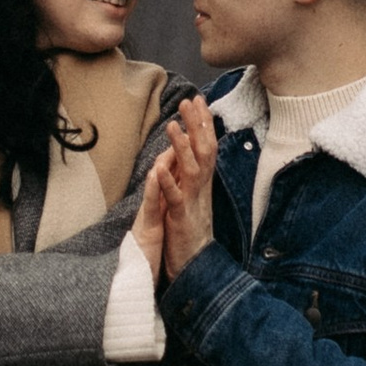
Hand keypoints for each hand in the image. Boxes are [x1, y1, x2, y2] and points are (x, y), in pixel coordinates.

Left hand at [135, 95, 217, 283]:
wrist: (196, 265)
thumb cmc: (190, 230)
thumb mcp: (192, 197)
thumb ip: (190, 174)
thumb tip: (189, 150)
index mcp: (202, 182)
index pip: (206, 146)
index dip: (203, 123)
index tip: (198, 100)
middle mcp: (201, 188)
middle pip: (204, 151)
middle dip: (197, 125)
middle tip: (190, 101)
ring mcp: (193, 203)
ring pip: (191, 170)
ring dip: (182, 147)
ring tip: (173, 125)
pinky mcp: (181, 219)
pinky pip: (175, 198)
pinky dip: (167, 182)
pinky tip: (159, 167)